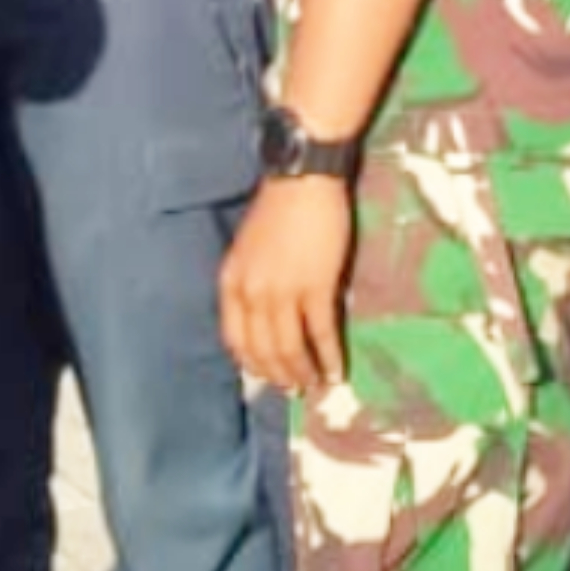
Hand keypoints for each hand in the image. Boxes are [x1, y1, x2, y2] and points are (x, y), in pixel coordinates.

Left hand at [219, 174, 354, 394]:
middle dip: (279, 376)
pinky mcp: (316, 287)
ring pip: (290, 348)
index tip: (265, 377)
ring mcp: (283, 292)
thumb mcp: (248, 250)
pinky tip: (338, 371)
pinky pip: (321, 333)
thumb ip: (250, 283)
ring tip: (316, 385)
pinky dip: (330, 356)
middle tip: (295, 390)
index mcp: (231, 283)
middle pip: (263, 350)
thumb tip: (264, 318)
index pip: (235, 339)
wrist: (304, 180)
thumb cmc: (277, 209)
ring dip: (304, 372)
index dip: (251, 364)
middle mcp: (252, 294)